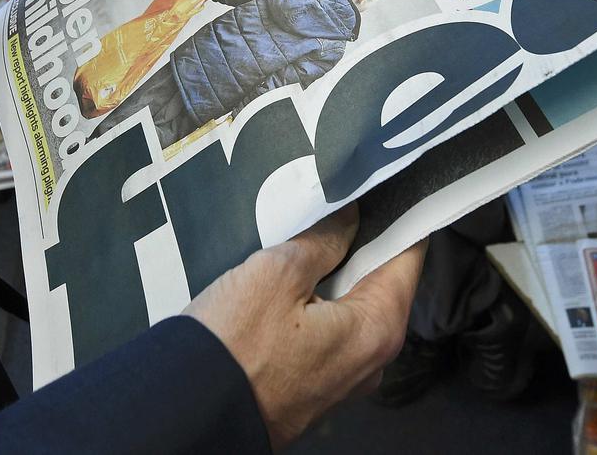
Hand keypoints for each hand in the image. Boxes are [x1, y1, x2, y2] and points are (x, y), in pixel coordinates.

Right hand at [185, 205, 425, 448]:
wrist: (188, 414)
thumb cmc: (235, 344)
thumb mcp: (277, 274)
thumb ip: (324, 240)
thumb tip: (350, 218)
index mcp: (378, 330)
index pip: (408, 257)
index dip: (398, 215)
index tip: (381, 183)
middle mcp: (372, 359)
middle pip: (382, 282)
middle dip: (363, 241)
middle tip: (341, 198)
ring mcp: (343, 377)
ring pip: (352, 305)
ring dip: (337, 270)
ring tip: (313, 230)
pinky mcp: (313, 384)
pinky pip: (329, 329)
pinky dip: (318, 300)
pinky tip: (295, 275)